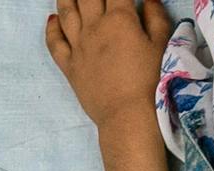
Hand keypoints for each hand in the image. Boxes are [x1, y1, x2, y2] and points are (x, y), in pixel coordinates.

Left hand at [49, 0, 174, 134]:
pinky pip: (54, 42)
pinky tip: (52, 19)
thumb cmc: (151, 82)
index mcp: (120, 19)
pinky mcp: (69, 65)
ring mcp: (78, 45)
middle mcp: (94, 26)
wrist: (128, 116)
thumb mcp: (162, 47)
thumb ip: (155, 18)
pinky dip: (51, 28)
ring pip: (65, 11)